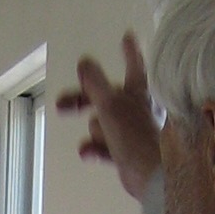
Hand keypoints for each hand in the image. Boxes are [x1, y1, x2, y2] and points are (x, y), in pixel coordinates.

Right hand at [55, 32, 162, 201]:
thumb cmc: (136, 136)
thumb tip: (84, 62)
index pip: (133, 64)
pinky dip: (96, 148)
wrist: (152, 177)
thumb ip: (94, 83)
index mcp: (139, 91)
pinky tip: (88, 153)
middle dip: (82, 101)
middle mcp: (139, 108)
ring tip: (96, 140)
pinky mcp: (130, 152)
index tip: (127, 36)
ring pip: (103, 123)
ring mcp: (134, 131)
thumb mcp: (110, 104)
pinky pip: (105, 146)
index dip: (128, 51)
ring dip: (95, 132)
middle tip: (61, 104)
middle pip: (105, 96)